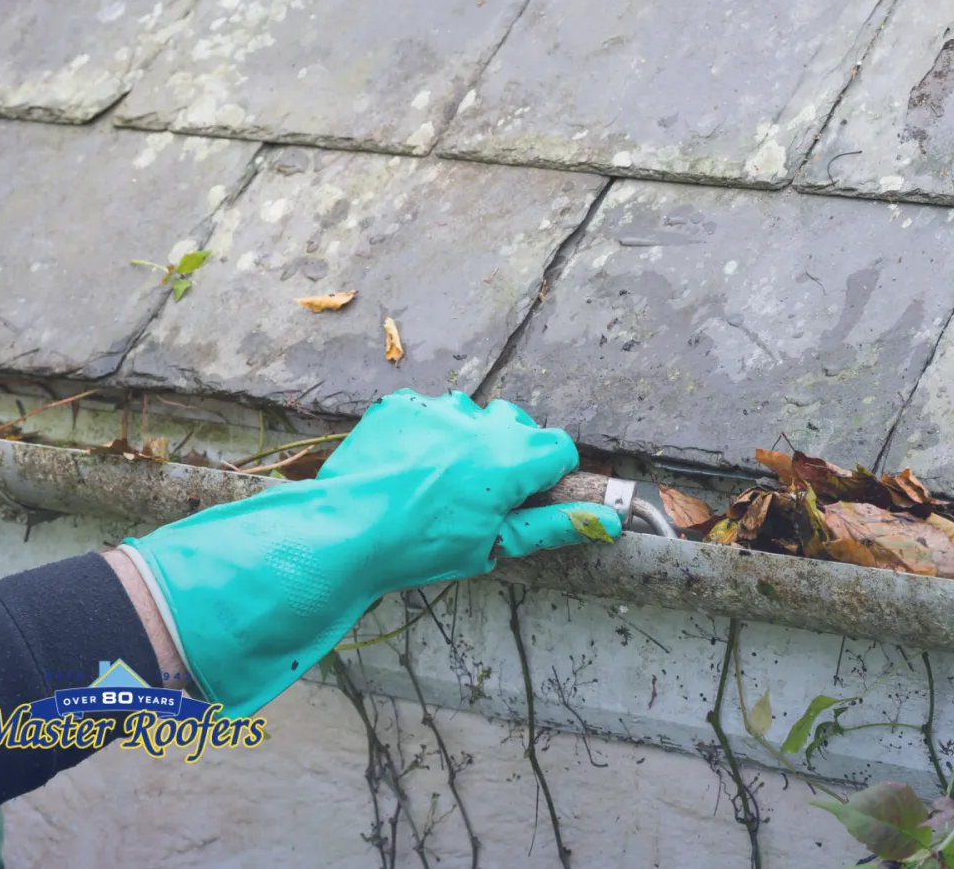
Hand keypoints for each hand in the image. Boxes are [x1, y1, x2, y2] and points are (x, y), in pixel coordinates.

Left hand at [123, 390, 621, 716]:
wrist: (344, 534)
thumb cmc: (421, 547)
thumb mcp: (494, 545)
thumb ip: (554, 525)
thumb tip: (609, 523)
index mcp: (512, 458)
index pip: (559, 448)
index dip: (549, 474)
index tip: (530, 496)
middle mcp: (481, 423)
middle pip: (517, 426)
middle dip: (509, 453)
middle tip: (482, 495)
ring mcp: (437, 410)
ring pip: (472, 417)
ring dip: (468, 441)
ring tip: (440, 482)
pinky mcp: (401, 406)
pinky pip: (430, 413)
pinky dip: (429, 435)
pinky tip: (410, 469)